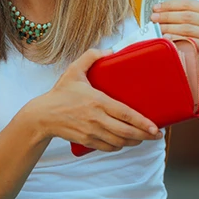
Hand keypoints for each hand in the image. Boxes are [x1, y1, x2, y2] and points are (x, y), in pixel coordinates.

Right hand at [28, 48, 162, 151]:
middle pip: (126, 131)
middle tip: (156, 134)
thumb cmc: (60, 93)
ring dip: (134, 142)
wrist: (42, 116)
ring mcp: (92, 132)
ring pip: (119, 142)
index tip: (154, 126)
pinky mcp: (87, 140)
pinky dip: (119, 146)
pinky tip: (125, 142)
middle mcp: (97, 119)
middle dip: (144, 135)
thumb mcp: (74, 70)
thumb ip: (90, 57)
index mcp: (97, 101)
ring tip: (144, 138)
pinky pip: (108, 147)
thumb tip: (109, 50)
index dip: (142, 122)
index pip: (125, 114)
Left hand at [150, 0, 198, 80]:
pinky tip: (167, 39)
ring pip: (187, 28)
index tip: (157, 7)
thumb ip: (191, 18)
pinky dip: (176, 39)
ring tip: (157, 28)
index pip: (189, 3)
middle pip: (187, 15)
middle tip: (153, 17)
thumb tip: (164, 12)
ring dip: (169, 27)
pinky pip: (190, 42)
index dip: (171, 4)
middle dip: (167, 15)